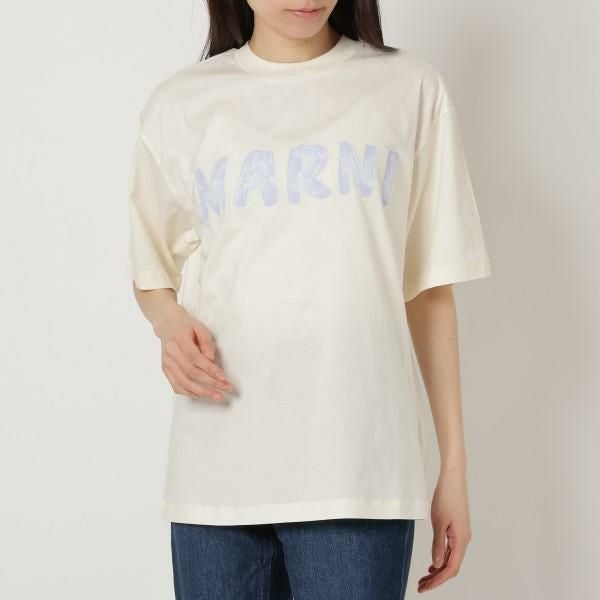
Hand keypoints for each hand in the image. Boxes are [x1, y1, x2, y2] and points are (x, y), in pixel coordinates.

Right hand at [154, 303, 234, 401]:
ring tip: (216, 396)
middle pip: (191, 373)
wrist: (167, 324)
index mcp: (179, 339)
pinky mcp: (165, 370)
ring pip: (183, 383)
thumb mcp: (201, 328)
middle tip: (225, 388)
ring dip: (201, 392)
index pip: (196, 359)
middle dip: (210, 383)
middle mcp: (171, 353)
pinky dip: (190, 393)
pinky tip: (202, 395)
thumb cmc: (186, 326)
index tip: (223, 377)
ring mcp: (166, 362)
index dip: (210, 370)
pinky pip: (176, 386)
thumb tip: (212, 362)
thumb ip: (207, 344)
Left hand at [418, 467, 471, 592]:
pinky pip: (451, 550)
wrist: (453, 479)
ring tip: (425, 577)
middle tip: (421, 585)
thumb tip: (436, 564)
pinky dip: (442, 558)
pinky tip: (433, 562)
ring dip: (439, 569)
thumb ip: (438, 544)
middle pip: (452, 566)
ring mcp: (462, 534)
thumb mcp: (438, 522)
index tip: (424, 587)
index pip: (451, 568)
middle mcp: (464, 540)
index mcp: (461, 540)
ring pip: (451, 558)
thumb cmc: (446, 497)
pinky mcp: (458, 529)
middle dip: (437, 578)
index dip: (438, 580)